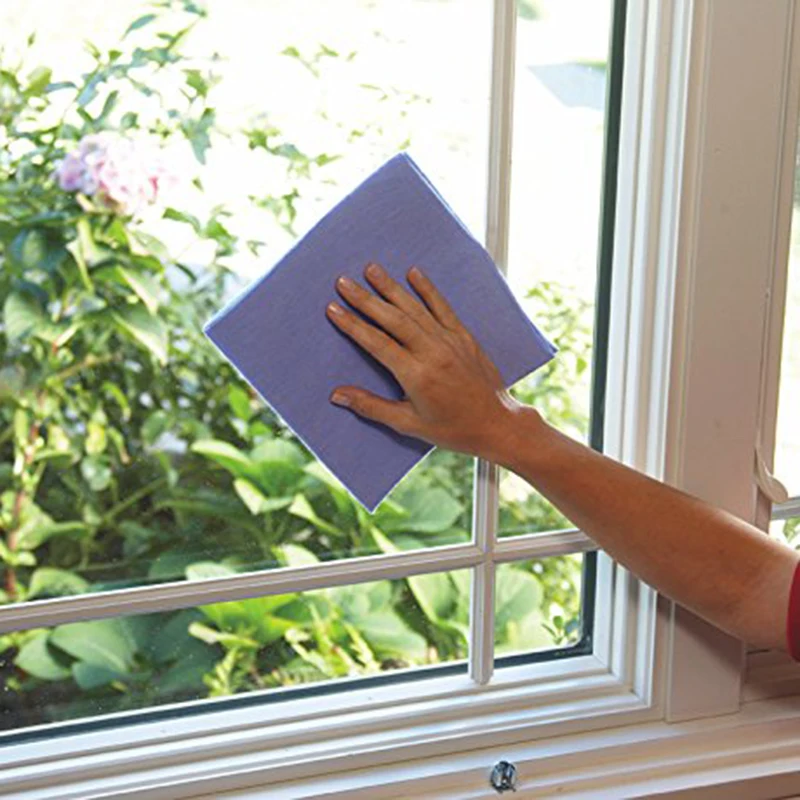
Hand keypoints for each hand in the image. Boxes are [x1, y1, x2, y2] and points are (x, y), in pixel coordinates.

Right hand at [326, 262, 523, 460]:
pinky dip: (428, 289)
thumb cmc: (452, 429)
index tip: (333, 308)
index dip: (353, 325)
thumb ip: (371, 406)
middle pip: (393, 319)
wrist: (497, 424)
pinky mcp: (465, 336)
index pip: (377, 343)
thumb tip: (337, 395)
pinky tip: (414, 273)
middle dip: (366, 299)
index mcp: (417, 375)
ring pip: (415, 308)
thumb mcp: (408, 424)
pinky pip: (443, 307)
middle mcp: (433, 353)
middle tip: (344, 281)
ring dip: (392, 287)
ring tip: (371, 269)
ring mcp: (451, 341)